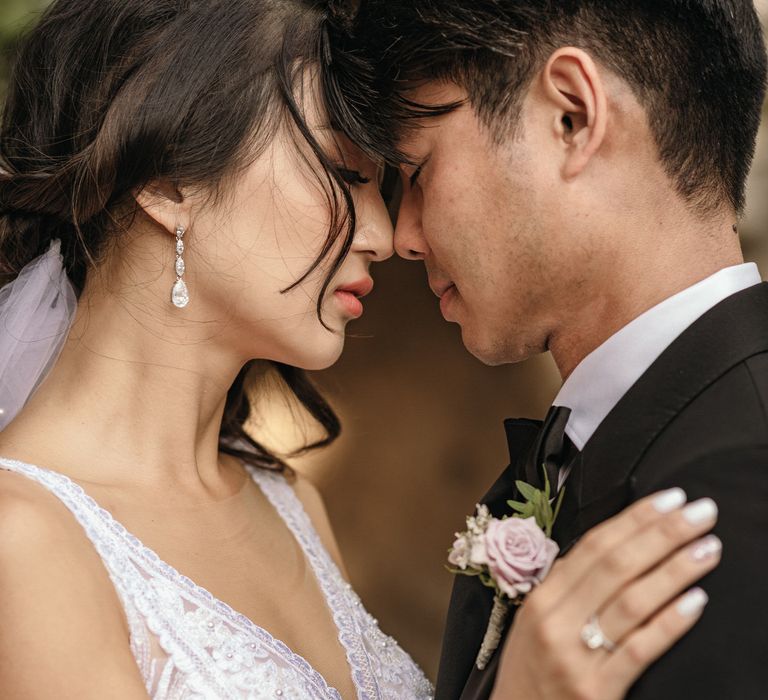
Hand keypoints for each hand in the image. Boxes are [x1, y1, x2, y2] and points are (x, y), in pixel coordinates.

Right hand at [491, 489, 719, 699]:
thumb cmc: (531, 671)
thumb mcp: (536, 621)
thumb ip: (569, 585)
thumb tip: (616, 545)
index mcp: (542, 597)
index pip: (594, 545)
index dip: (635, 518)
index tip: (670, 498)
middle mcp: (556, 621)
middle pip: (617, 565)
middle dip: (663, 533)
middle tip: (701, 511)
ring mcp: (576, 656)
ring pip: (633, 600)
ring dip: (676, 570)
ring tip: (708, 548)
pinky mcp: (597, 690)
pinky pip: (640, 649)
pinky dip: (670, 622)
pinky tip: (696, 602)